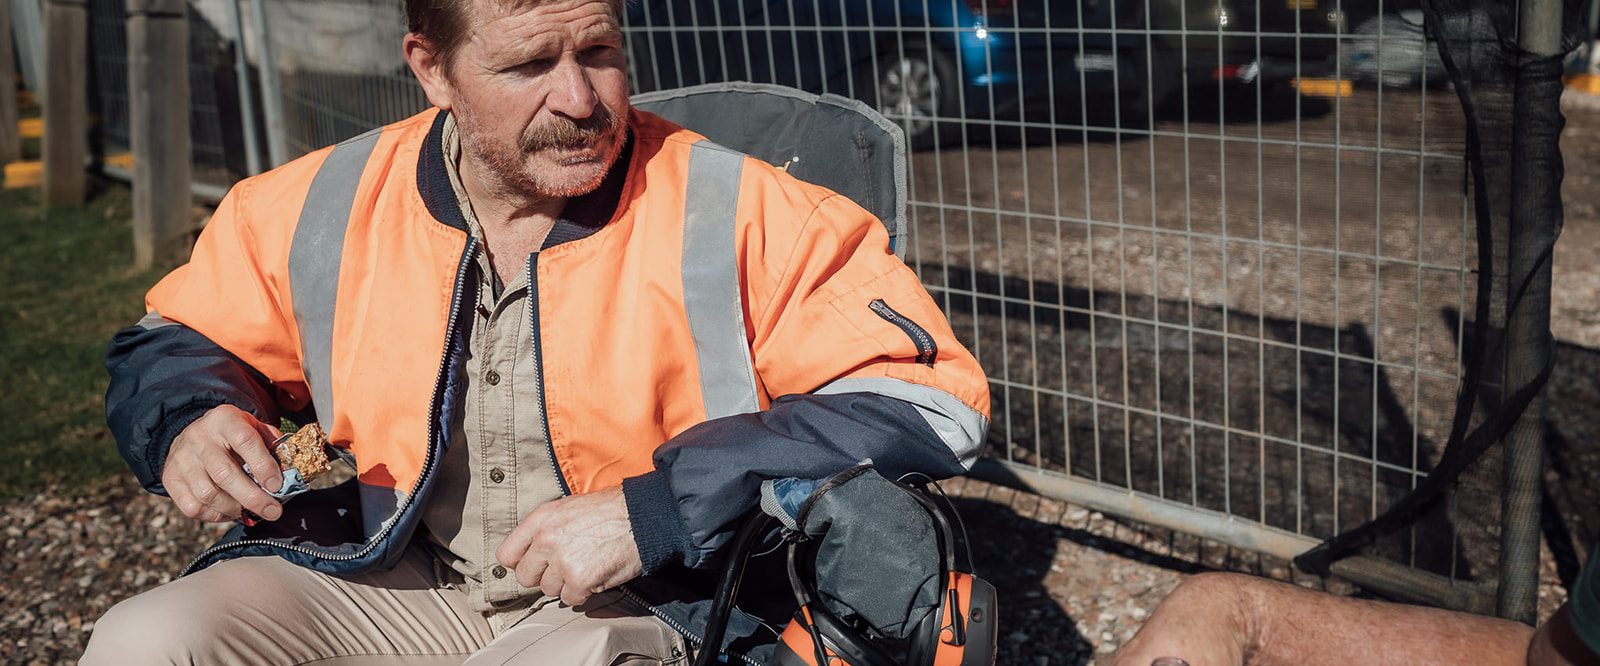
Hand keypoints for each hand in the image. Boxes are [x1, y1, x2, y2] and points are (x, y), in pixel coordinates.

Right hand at [161, 405, 283, 522]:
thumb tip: (289, 474)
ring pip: (207, 494)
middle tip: (273, 511)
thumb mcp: (254, 428)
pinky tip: (229, 511)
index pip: (245, 441)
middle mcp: (200, 438)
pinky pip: (192, 507)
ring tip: (249, 510)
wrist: (193, 432)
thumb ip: (273, 446)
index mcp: (225, 420)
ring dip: (234, 508)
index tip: (278, 485)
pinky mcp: (170, 478)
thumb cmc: (233, 434)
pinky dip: (214, 515)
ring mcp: (182, 459)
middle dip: (253, 497)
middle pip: (224, 474)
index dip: (263, 465)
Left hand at [495, 486, 642, 606]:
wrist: (643, 517)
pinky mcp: (580, 580)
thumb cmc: (611, 511)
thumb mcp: (569, 508)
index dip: (521, 562)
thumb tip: (530, 553)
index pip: (506, 554)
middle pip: (526, 577)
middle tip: (565, 567)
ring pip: (549, 590)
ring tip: (587, 566)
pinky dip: (584, 593)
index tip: (534, 564)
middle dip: (544, 576)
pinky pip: (570, 599)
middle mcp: (546, 539)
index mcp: (541, 519)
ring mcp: (562, 561)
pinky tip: (596, 575)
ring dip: (566, 584)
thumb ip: (545, 529)